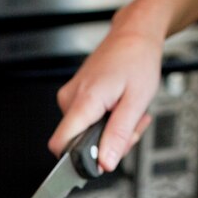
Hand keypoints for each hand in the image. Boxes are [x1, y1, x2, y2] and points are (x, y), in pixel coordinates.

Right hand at [48, 27, 162, 169]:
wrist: (133, 34)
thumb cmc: (136, 59)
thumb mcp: (137, 102)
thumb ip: (119, 135)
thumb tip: (105, 163)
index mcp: (84, 101)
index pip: (60, 145)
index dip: (77, 160)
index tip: (99, 160)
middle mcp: (69, 100)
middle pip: (77, 143)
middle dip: (106, 145)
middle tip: (129, 129)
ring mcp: (69, 98)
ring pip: (83, 135)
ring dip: (109, 133)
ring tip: (126, 113)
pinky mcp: (73, 98)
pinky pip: (85, 123)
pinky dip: (105, 123)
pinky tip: (117, 109)